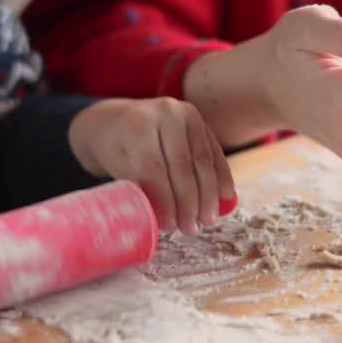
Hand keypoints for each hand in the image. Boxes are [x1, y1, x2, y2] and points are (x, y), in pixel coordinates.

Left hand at [69, 98, 235, 235]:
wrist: (115, 120)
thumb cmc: (115, 149)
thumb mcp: (117, 167)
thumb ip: (141, 188)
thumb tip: (166, 222)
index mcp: (137, 124)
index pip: (154, 167)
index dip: (164, 200)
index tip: (170, 226)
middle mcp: (165, 113)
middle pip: (182, 164)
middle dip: (190, 201)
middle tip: (192, 229)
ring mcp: (186, 113)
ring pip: (202, 159)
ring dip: (209, 193)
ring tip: (208, 220)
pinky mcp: (200, 120)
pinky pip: (214, 151)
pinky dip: (221, 176)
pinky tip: (226, 198)